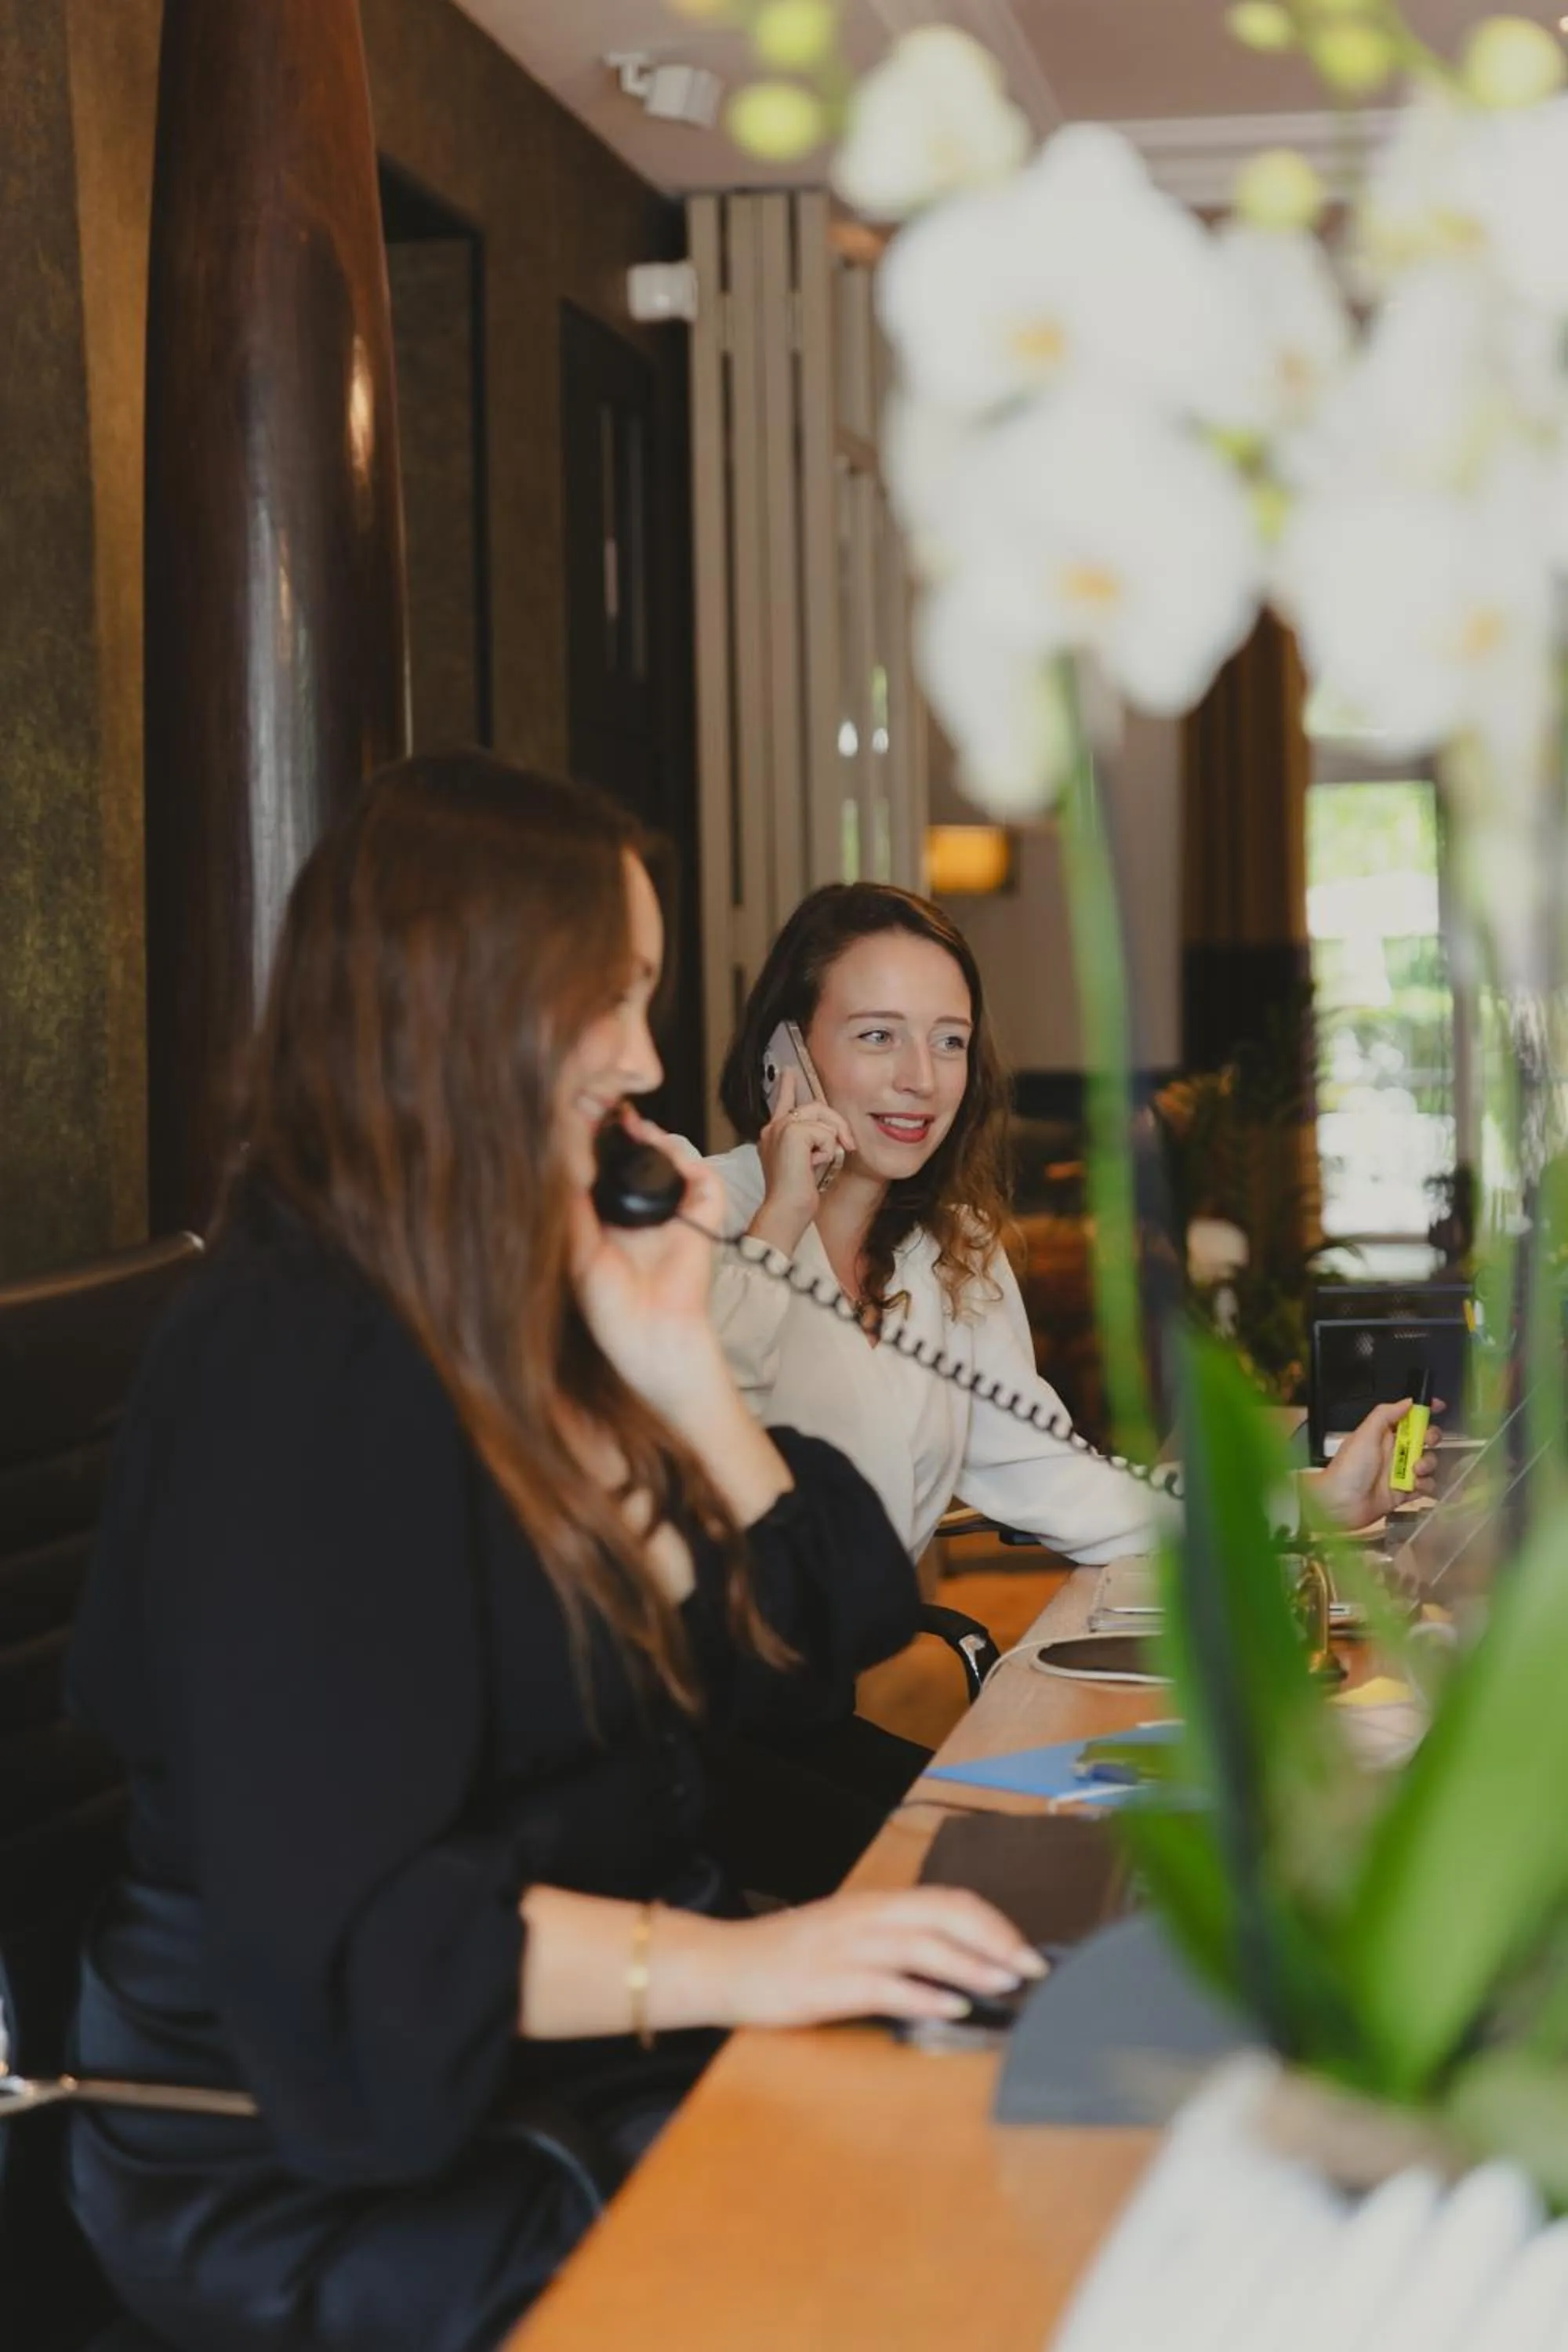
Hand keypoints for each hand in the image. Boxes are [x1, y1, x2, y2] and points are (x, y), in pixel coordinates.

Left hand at [568, 1110, 729, 1414]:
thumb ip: (573, 1207)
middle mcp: (644, 1213)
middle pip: (641, 1160)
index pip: (607, 1171)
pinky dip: (687, 1160)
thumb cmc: (612, 1308)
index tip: (583, 1118)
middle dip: (629, 1133)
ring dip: (657, 1139)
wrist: (649, 1337)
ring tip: (636, 1126)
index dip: (599, 1145)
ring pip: (673, 1161)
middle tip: (609, 1109)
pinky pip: (703, 1181)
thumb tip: (560, 1160)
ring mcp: (676, 1214)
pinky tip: (663, 1150)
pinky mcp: (703, 1220)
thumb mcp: (577, 1251)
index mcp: (612, 1222)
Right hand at [706, 1887, 1045, 2029]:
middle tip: (1033, 1969)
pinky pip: (885, 1986)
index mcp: (875, 1904)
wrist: (723, 1964)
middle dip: (996, 1940)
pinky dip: (924, 1995)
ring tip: (1006, 1985)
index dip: (994, 1922)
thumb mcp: (846, 1936)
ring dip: (971, 1965)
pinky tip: (952, 2009)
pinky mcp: (827, 1984)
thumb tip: (956, 1963)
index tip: (1028, 1948)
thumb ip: (894, 1942)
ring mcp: (846, 1948)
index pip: (948, 1899)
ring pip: (922, 1945)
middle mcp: (866, 1917)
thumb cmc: (788, 1956)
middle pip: (944, 1914)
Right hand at [749, 1069, 856, 1256]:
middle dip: (837, 1125)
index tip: (788, 1072)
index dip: (787, 1086)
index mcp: (773, 1134)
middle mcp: (774, 1127)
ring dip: (832, 1141)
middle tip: (847, 1144)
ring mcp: (781, 1128)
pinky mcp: (792, 1132)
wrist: (786, 1210)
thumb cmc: (796, 1195)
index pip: (782, 1103)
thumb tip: (832, 1133)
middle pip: (816, 1107)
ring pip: (824, 1118)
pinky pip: (826, 1133)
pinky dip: (827, 1151)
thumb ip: (811, 1144)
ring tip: (820, 1162)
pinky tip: (813, 1165)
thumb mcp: (805, 1163)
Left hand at [1313, 1396, 1440, 1529]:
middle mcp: (1395, 1451)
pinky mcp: (1405, 1492)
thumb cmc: (1349, 1467)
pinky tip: (1414, 1486)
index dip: (1424, 1410)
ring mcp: (1401, 1472)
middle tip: (1426, 1442)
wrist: (1340, 1504)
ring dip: (1428, 1463)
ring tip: (1415, 1470)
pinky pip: (1426, 1485)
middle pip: (1424, 1438)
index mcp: (1384, 1434)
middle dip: (1431, 1438)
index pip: (1408, 1417)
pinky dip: (1425, 1484)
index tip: (1439, 1406)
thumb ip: (1385, 1415)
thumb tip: (1408, 1401)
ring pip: (1428, 1462)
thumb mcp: (1364, 1434)